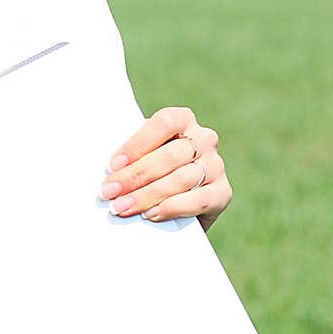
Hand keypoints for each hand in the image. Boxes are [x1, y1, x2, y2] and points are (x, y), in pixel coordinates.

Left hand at [99, 106, 232, 232]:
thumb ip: (132, 155)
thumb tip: (109, 170)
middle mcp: (204, 138)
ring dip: (147, 195)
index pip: (164, 124)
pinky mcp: (223, 192)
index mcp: (183, 119)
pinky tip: (150, 214)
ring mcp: (216, 165)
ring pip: (182, 179)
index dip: (137, 143)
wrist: (176, 200)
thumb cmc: (150, 168)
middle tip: (110, 192)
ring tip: (123, 206)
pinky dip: (171, 208)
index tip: (112, 165)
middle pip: (170, 155)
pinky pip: (198, 200)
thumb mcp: (142, 153)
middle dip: (135, 176)